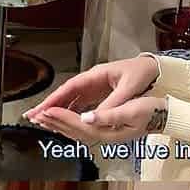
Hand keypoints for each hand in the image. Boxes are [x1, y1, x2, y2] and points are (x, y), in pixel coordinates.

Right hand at [23, 56, 158, 119]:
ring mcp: (96, 87)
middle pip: (66, 94)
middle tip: (33, 117)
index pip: (69, 88)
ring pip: (73, 100)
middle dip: (50, 106)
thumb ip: (112, 103)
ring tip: (43, 120)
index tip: (40, 110)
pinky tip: (65, 120)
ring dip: (58, 109)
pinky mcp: (102, 94)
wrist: (157, 68)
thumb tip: (95, 117)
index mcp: (96, 75)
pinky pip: (83, 103)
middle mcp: (93, 81)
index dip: (53, 100)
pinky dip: (72, 111)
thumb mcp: (128, 88)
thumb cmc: (143, 73)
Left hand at [29, 97, 167, 144]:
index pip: (79, 125)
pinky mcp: (105, 131)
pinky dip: (68, 125)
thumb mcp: (132, 110)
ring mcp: (104, 136)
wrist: (163, 115)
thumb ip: (109, 115)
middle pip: (73, 131)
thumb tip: (87, 118)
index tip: (48, 109)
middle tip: (36, 114)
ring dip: (58, 125)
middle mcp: (104, 137)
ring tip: (42, 119)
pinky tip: (60, 121)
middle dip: (54, 122)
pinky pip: (81, 130)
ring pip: (75, 132)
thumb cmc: (150, 110)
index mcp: (109, 132)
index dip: (62, 117)